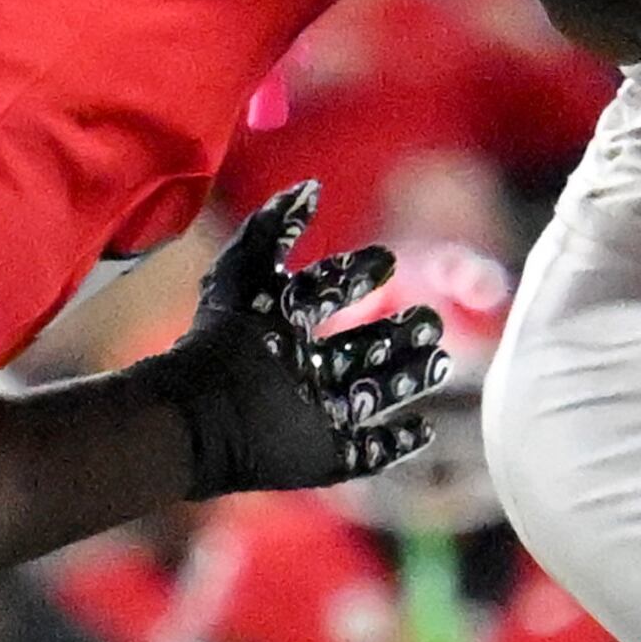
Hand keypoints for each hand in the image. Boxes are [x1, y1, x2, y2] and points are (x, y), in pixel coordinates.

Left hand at [146, 183, 448, 497]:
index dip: (354, 274)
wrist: (200, 417)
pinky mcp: (322, 455)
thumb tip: (310, 186)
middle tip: (430, 320)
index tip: (386, 259)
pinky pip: (366, 453)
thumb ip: (274, 226)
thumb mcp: (246, 273)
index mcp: (284, 326)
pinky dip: (396, 445)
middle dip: (399, 333)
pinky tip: (422, 430)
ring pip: (372, 395)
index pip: (327, 294)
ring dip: (408, 380)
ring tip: (441, 363)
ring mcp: (313, 414)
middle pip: (361, 347)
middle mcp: (302, 369)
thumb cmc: (222, 343)